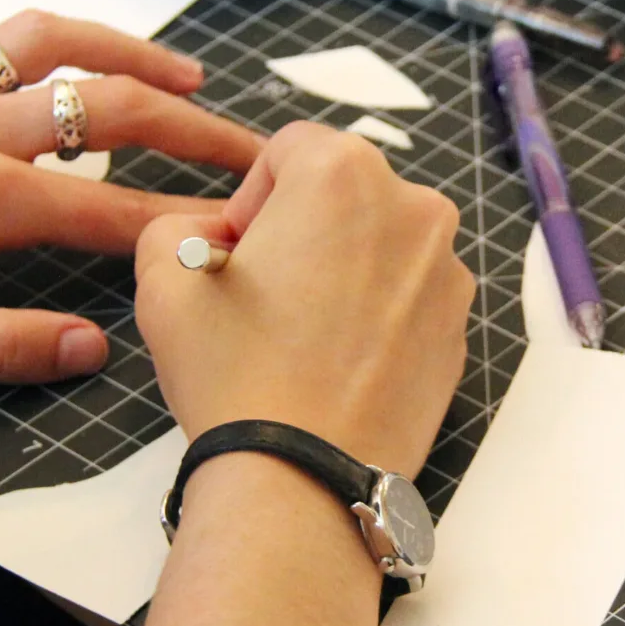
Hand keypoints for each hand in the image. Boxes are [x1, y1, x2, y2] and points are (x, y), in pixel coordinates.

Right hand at [135, 122, 474, 476]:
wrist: (303, 476)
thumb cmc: (235, 372)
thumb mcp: (164, 278)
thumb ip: (178, 224)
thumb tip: (212, 235)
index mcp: (345, 172)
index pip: (290, 150)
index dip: (252, 197)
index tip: (235, 251)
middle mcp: (415, 208)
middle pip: (345, 194)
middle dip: (303, 229)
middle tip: (266, 292)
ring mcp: (447, 271)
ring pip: (382, 245)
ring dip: (344, 270)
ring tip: (302, 333)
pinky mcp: (460, 327)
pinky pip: (410, 296)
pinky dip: (377, 313)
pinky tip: (338, 361)